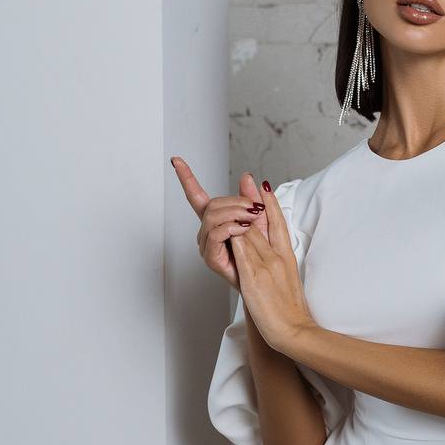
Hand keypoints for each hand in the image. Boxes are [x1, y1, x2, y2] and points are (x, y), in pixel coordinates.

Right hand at [171, 156, 266, 290]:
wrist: (267, 284)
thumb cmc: (264, 255)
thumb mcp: (262, 220)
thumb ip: (251, 199)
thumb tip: (246, 176)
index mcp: (217, 220)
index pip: (197, 196)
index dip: (186, 178)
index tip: (176, 160)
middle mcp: (207, 231)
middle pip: (213, 204)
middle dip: (236, 202)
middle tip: (256, 209)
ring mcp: (207, 245)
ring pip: (213, 217)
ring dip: (236, 213)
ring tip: (253, 219)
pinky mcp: (211, 258)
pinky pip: (215, 233)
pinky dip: (231, 227)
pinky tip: (244, 229)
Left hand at [230, 184, 317, 355]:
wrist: (293, 330)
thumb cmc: (286, 307)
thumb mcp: (284, 276)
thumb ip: (273, 257)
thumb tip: (263, 237)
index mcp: (286, 256)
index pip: (279, 222)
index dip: (270, 201)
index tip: (261, 184)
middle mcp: (277, 256)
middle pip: (259, 223)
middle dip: (247, 203)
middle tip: (243, 184)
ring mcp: (266, 265)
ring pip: (248, 232)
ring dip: (236, 218)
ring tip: (228, 205)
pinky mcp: (254, 277)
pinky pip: (242, 250)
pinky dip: (235, 236)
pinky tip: (229, 225)